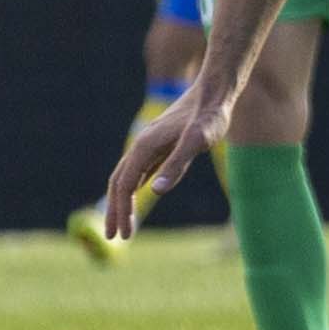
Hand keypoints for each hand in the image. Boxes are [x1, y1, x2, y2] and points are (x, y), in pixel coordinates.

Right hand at [106, 75, 231, 239]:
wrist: (214, 93)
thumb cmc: (209, 117)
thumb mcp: (197, 142)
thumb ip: (176, 165)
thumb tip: (154, 191)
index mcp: (145, 147)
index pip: (125, 185)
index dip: (122, 211)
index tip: (125, 234)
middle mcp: (141, 145)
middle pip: (119, 183)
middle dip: (115, 210)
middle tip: (114, 236)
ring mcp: (149, 145)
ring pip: (127, 176)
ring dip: (121, 200)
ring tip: (123, 223)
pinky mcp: (159, 145)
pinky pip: (138, 170)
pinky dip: (132, 187)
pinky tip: (136, 197)